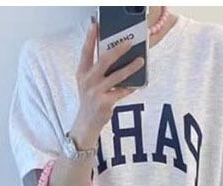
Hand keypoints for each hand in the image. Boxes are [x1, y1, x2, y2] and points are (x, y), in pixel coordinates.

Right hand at [70, 20, 144, 148]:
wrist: (86, 123)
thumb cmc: (90, 100)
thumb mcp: (87, 83)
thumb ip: (96, 70)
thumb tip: (114, 56)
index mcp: (82, 73)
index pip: (86, 52)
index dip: (90, 38)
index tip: (96, 25)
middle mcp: (87, 81)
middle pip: (104, 61)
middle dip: (117, 50)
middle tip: (129, 42)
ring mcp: (96, 92)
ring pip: (116, 76)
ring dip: (130, 68)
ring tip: (140, 61)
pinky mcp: (105, 102)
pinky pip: (120, 92)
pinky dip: (129, 87)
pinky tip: (136, 84)